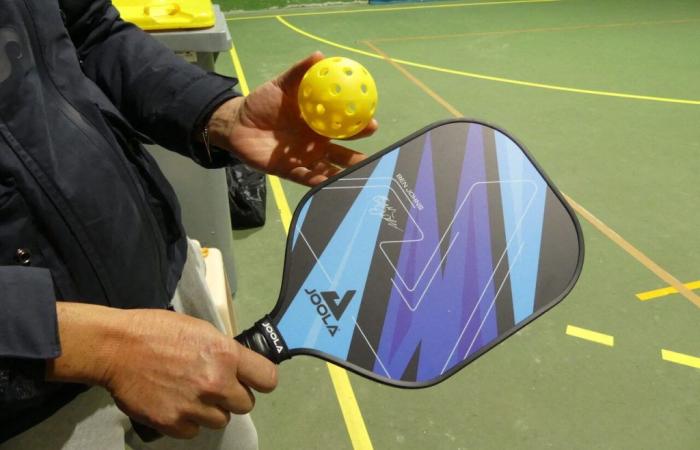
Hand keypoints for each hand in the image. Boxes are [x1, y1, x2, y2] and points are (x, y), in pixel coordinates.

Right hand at [47, 303, 276, 438]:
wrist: (116, 347)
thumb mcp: (200, 330)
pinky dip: (186, 422)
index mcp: (226, 355)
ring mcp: (194, 407)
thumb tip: (238, 367)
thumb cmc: (157, 330)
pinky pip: (193, 431)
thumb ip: (224, 351)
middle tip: (213, 387)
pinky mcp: (172, 423)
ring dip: (210, 411)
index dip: (260, 380)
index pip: (268, 379)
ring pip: (220, 421)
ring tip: (190, 395)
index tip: (251, 380)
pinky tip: (174, 404)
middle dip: (232, 396)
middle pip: (245, 404)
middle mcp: (216, 383)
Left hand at [207, 52, 377, 185]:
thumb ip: (299, 73)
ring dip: (342, 174)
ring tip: (355, 177)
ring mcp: (304, 159)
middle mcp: (316, 143)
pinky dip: (317, 181)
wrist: (238, 123)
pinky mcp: (289, 171)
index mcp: (319, 123)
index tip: (372, 123)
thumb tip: (319, 55)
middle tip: (372, 158)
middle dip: (358, 157)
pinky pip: (306, 178)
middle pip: (342, 153)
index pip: (345, 126)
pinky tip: (326, 183)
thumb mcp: (281, 85)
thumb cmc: (263, 102)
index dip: (360, 126)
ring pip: (328, 169)